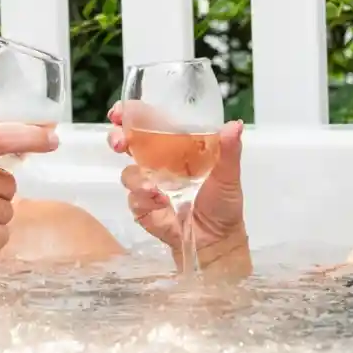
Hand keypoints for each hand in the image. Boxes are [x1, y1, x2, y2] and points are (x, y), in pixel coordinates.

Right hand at [106, 101, 247, 264]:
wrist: (216, 240)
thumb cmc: (223, 204)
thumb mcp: (229, 174)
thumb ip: (229, 150)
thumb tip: (235, 125)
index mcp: (175, 147)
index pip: (148, 124)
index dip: (131, 114)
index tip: (121, 112)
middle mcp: (157, 163)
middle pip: (127, 143)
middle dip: (117, 138)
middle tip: (119, 142)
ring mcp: (148, 186)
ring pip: (128, 173)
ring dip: (137, 178)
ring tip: (154, 188)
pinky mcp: (143, 208)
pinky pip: (134, 199)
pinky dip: (144, 200)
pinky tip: (161, 204)